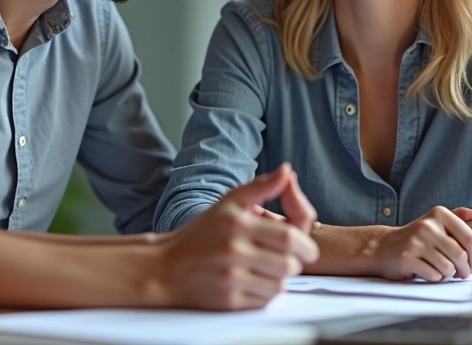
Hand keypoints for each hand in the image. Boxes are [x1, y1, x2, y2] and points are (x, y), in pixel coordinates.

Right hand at [156, 163, 319, 309]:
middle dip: (296, 262)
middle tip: (288, 258)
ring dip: (280, 279)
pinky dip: (265, 294)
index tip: (306, 247)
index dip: (306, 244)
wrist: (165, 268)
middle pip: (290, 264)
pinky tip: (253, 282)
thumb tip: (287, 171)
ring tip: (266, 269)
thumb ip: (261, 187)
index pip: (290, 236)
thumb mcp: (228, 203)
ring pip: (280, 285)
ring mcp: (231, 278)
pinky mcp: (228, 301)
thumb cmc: (201, 234)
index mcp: (238, 223)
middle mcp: (234, 251)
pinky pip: (264, 301)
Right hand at [371, 206, 471, 281]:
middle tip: (462, 274)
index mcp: (439, 214)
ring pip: (448, 268)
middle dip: (465, 270)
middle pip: (461, 256)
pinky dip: (435, 278)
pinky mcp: (406, 257)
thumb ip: (457, 216)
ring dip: (448, 274)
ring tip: (442, 270)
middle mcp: (427, 225)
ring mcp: (415, 241)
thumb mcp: (435, 221)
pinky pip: (434, 276)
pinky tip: (429, 272)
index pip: (471, 239)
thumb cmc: (416, 238)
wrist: (383, 246)